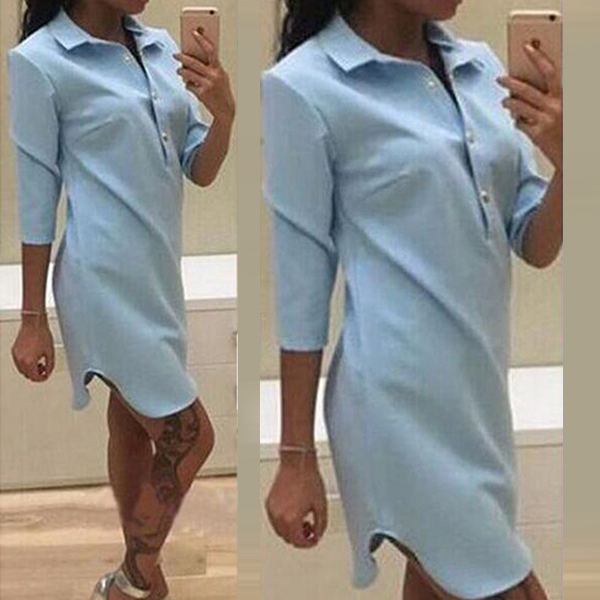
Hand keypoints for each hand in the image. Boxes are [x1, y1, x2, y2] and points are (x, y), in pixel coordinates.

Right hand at [11, 315, 54, 381]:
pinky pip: (19, 362)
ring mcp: (16, 355)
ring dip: (30, 369)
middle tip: (44, 369)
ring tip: (39, 362)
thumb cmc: (42, 335)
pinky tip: (33, 357)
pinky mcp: (14, 351)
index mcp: (29, 362)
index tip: (46, 376)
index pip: (34, 377)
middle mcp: (20, 360)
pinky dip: (26, 363)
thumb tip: (48, 372)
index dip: (42, 378)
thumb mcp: (50, 353)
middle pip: (27, 375)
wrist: (34, 324)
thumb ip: (50, 365)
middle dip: (36, 374)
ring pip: (22, 369)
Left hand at [173, 28, 234, 123]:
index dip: (202, 40)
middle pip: (193, 62)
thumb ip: (211, 66)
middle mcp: (213, 76)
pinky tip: (189, 85)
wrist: (226, 110)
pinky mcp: (202, 94)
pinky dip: (188, 85)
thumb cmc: (222, 91)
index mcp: (219, 69)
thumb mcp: (221, 76)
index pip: (210, 50)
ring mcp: (207, 85)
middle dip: (182, 57)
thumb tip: (196, 57)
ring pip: (188, 74)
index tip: (194, 33)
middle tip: (175, 55)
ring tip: (179, 71)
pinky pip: (189, 86)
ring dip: (181, 72)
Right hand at [265, 453, 327, 547]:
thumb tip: (317, 534)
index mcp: (291, 519)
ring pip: (280, 531)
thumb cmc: (308, 479)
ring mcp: (272, 510)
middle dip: (300, 537)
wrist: (297, 463)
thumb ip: (320, 526)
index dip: (309, 543)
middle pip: (288, 539)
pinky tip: (294, 512)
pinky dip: (283, 521)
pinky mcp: (269, 502)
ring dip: (291, 530)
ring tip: (302, 520)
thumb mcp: (321, 506)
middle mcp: (278, 517)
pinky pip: (275, 520)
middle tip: (310, 529)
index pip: (299, 542)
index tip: (314, 539)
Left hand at [496, 42, 561, 170]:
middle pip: (526, 90)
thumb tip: (529, 86)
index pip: (550, 71)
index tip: (527, 47)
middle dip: (510, 82)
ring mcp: (545, 120)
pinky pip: (519, 123)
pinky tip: (518, 120)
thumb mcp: (564, 107)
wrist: (573, 154)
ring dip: (508, 102)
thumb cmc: (567, 128)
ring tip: (505, 101)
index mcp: (564, 96)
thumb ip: (550, 95)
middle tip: (500, 79)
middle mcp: (554, 106)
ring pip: (518, 106)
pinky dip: (517, 120)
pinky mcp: (536, 134)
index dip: (538, 57)